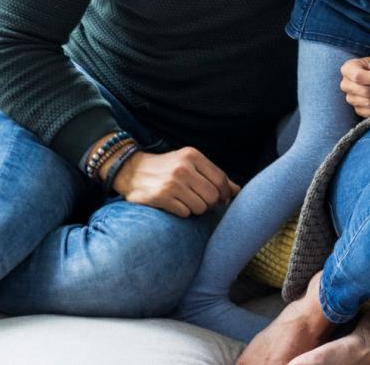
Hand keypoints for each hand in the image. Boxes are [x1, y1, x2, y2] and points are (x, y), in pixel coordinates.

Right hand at [111, 146, 237, 217]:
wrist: (131, 170)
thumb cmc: (166, 168)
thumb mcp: (190, 164)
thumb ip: (214, 176)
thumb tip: (238, 191)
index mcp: (193, 156)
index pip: (221, 180)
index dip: (224, 194)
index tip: (221, 199)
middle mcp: (183, 168)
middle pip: (212, 196)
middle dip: (210, 203)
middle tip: (200, 201)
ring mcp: (172, 183)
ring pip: (200, 207)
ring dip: (195, 209)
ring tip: (184, 201)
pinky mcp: (161, 197)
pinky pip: (185, 213)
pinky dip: (182, 212)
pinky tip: (173, 204)